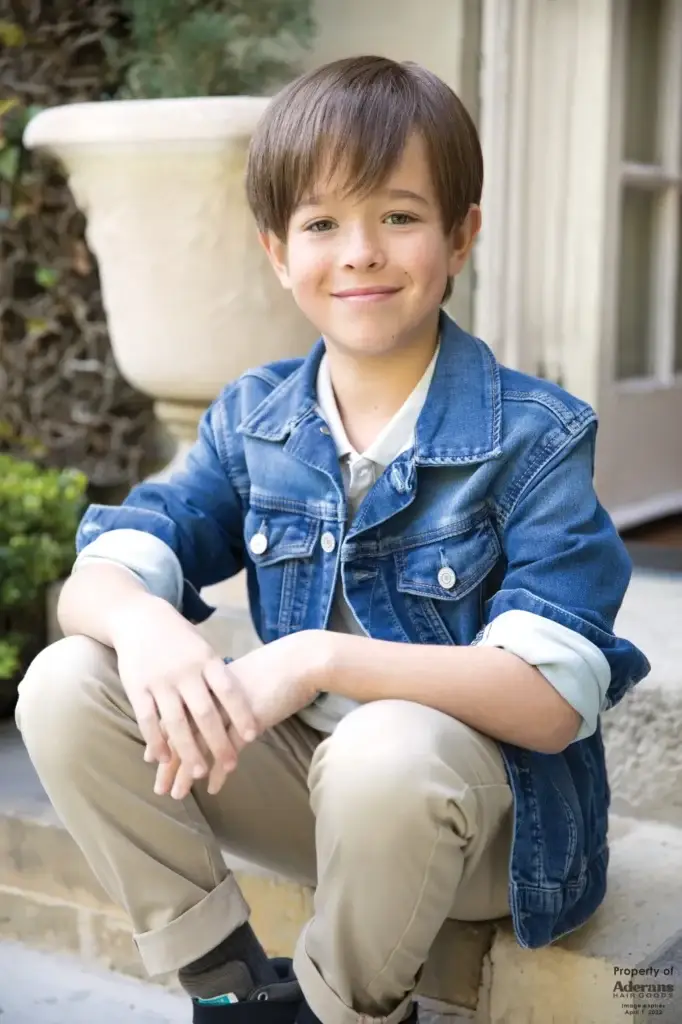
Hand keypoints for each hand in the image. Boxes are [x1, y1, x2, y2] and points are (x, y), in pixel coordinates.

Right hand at [110, 593, 257, 779]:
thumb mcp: (203, 648)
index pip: (228, 690)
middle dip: (219, 741)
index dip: (241, 713)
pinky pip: (147, 719)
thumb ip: (217, 674)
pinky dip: (156, 742)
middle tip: (231, 764)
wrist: (139, 618)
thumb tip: (243, 702)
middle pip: (205, 713)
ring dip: (189, 749)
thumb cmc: (179, 637)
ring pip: (176, 722)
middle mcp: (184, 671)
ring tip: (201, 772)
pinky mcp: (137, 688)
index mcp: (206, 659)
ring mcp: (159, 681)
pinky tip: (165, 759)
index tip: (252, 735)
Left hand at [152, 629, 328, 798]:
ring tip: (178, 794)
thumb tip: (208, 709)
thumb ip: (219, 693)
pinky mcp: (247, 720)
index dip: (162, 740)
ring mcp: (228, 709)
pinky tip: (212, 788)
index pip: (175, 716)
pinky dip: (219, 771)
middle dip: (169, 764)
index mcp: (203, 685)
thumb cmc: (272, 668)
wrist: (301, 660)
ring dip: (187, 772)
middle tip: (159, 787)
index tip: (150, 759)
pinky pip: (228, 749)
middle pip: (181, 734)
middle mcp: (210, 696)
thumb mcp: (237, 678)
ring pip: (200, 745)